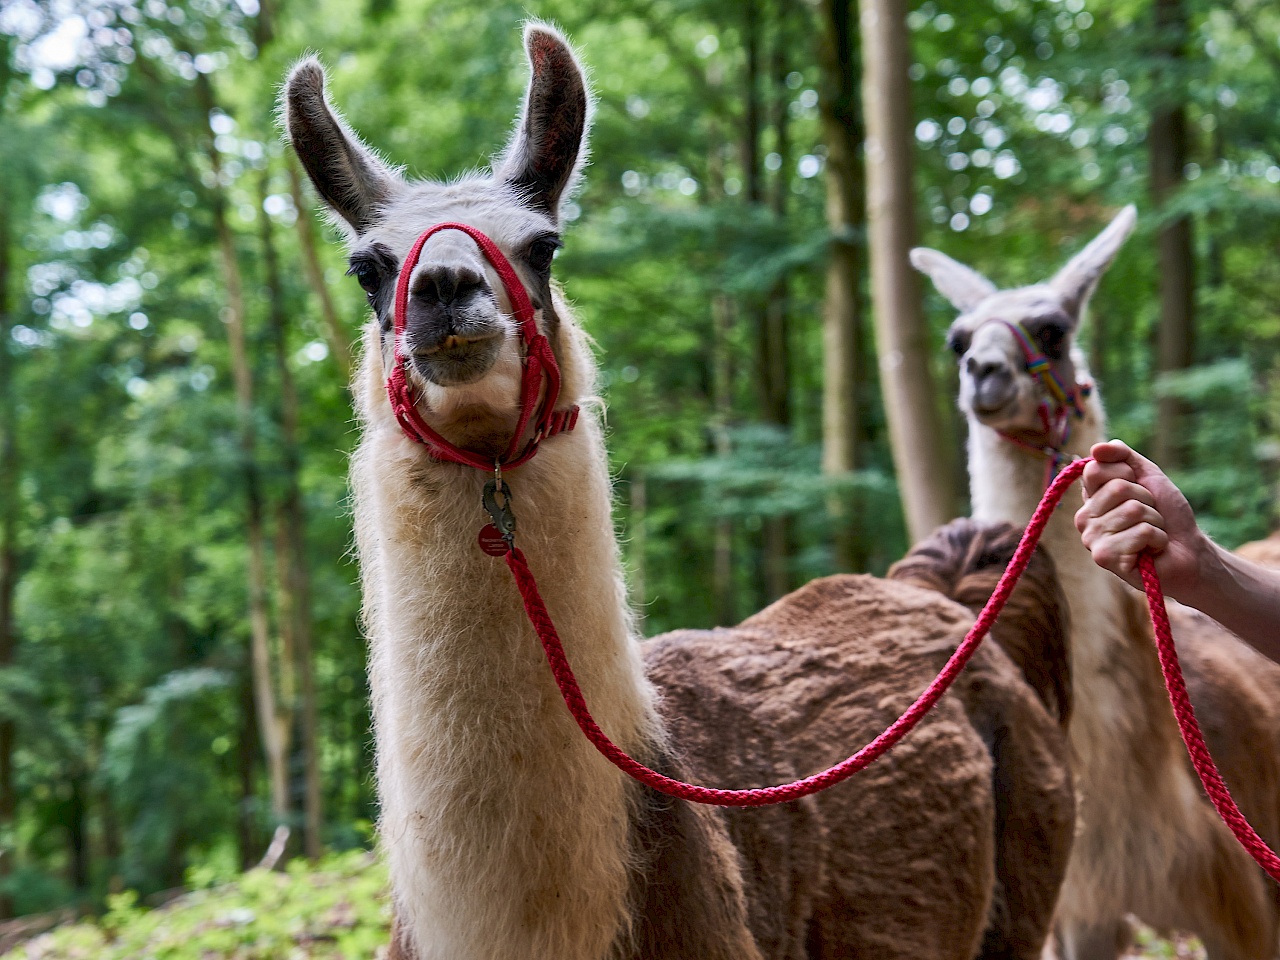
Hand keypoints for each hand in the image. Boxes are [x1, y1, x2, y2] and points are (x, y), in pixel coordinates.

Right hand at [1073, 440, 1209, 598]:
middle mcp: (1085, 518)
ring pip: (1132, 510)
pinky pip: (1140, 532)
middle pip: (1118, 488)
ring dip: (1155, 521)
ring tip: (1152, 535)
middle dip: (1147, 500)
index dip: (1127, 474)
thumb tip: (1096, 447)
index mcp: (1090, 498)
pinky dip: (1158, 538)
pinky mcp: (1105, 557)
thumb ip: (1122, 456)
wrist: (1189, 551)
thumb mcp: (1147, 476)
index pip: (1096, 469)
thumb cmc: (1168, 516)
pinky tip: (1152, 550)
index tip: (1137, 489)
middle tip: (1150, 517)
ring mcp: (1092, 539)